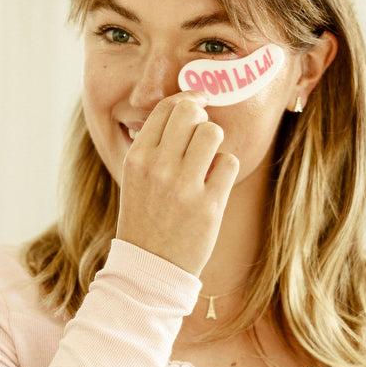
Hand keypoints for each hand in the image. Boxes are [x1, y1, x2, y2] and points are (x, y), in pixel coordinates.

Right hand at [115, 92, 239, 276]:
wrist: (149, 266)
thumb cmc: (146, 217)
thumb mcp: (137, 178)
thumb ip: (155, 145)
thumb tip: (187, 107)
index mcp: (137, 158)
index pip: (166, 108)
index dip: (187, 100)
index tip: (198, 105)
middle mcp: (157, 167)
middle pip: (190, 112)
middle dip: (202, 118)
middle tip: (202, 135)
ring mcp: (183, 186)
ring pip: (212, 132)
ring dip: (214, 143)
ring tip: (207, 161)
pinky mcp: (208, 205)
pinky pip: (229, 161)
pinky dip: (225, 169)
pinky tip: (213, 183)